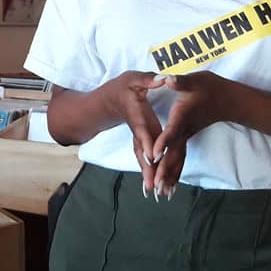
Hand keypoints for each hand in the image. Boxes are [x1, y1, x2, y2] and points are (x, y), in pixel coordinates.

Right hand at [107, 71, 166, 194]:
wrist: (107, 100)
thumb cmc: (121, 88)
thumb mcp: (133, 78)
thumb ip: (147, 80)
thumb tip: (163, 79)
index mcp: (136, 114)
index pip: (142, 130)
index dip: (147, 142)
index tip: (152, 156)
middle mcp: (137, 129)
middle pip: (141, 150)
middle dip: (146, 167)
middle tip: (151, 184)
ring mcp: (139, 137)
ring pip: (142, 157)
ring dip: (147, 174)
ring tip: (151, 191)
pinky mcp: (142, 140)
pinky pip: (145, 158)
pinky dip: (149, 172)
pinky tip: (153, 186)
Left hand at [151, 72, 233, 197]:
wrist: (229, 99)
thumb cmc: (211, 88)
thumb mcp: (195, 80)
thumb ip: (181, 82)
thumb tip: (168, 79)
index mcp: (183, 116)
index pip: (172, 131)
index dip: (163, 142)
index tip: (154, 155)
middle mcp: (184, 130)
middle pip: (174, 153)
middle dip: (165, 169)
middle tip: (156, 187)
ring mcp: (186, 136)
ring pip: (177, 159)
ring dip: (170, 176)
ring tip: (161, 194)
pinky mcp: (187, 138)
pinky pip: (180, 159)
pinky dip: (175, 172)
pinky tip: (170, 186)